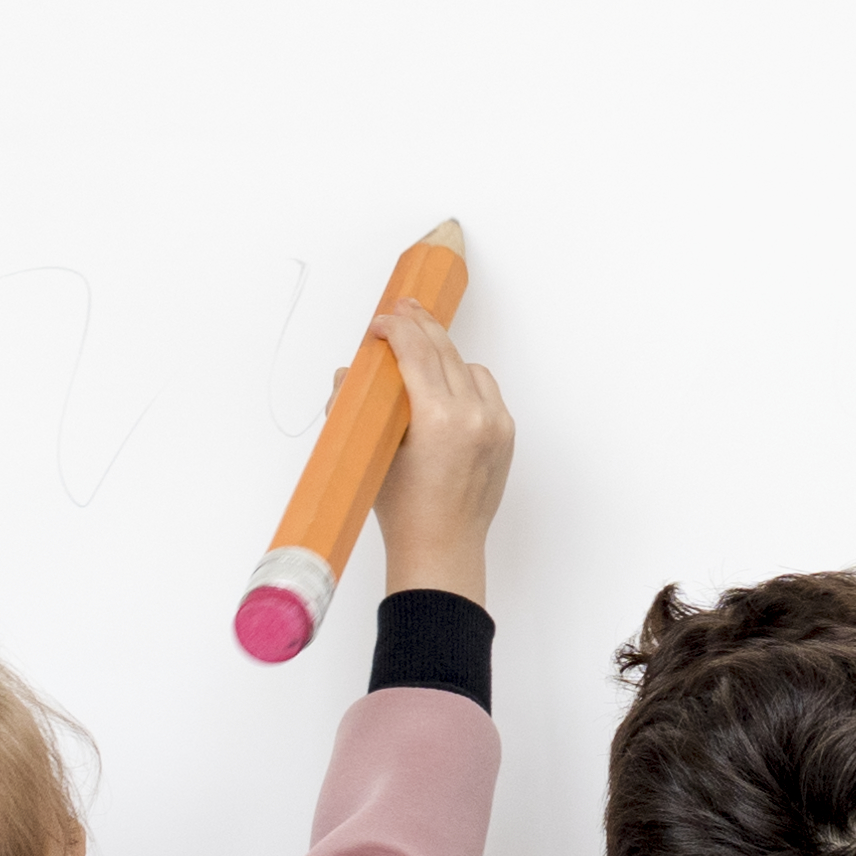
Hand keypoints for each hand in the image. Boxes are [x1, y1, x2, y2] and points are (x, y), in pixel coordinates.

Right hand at [365, 307, 515, 603]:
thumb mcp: (371, 452)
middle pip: (445, 350)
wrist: (441, 547)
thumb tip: (350, 373)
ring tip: (420, 349)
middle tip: (402, 308)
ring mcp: (494, 423)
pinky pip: (485, 389)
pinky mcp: (505, 434)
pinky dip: (464, 380)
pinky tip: (444, 383)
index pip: (416, 350)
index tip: (380, 323)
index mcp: (437, 417)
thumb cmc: (401, 509)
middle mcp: (473, 415)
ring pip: (468, 366)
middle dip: (420, 325)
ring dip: (443, 354)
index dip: (396, 328)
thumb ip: (356, 405)